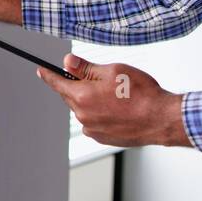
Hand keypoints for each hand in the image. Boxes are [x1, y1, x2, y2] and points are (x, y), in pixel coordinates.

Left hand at [37, 54, 188, 147]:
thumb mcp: (112, 70)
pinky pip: (93, 122)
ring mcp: (92, 129)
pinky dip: (100, 114)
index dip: (48, 75)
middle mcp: (83, 115)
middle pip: (71, 96)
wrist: (160, 119)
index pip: (57, 83)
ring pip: (83, 109)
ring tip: (117, 95)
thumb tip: (67, 62)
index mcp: (82, 96)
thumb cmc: (141, 93)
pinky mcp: (102, 138)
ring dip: (92, 100)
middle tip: (101, 79)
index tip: (41, 70)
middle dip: (79, 86)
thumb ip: (86, 68)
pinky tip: (118, 109)